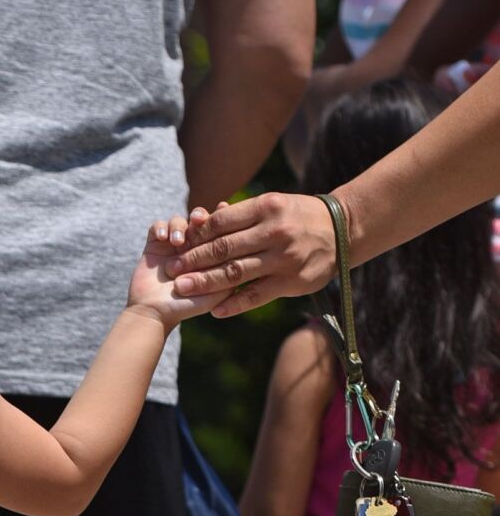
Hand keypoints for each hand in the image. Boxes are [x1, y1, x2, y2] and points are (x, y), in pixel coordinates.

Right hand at [126, 215, 228, 330]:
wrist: (154, 314)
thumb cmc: (187, 307)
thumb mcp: (217, 292)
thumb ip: (232, 273)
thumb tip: (249, 250)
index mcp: (207, 256)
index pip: (217, 228)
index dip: (222, 216)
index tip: (223, 208)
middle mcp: (190, 248)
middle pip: (197, 219)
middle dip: (200, 215)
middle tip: (198, 219)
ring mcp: (171, 247)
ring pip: (178, 220)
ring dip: (179, 225)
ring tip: (177, 242)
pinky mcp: (153, 247)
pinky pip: (157, 227)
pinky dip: (161, 228)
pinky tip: (163, 239)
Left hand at [166, 194, 336, 316]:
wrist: (343, 230)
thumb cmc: (300, 216)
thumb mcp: (274, 205)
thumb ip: (243, 215)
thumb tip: (204, 219)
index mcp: (266, 208)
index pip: (222, 223)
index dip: (196, 235)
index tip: (178, 245)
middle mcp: (273, 232)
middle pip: (224, 248)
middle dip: (193, 260)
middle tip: (171, 270)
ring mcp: (283, 258)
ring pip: (235, 273)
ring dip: (205, 283)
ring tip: (182, 289)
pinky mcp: (291, 281)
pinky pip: (256, 295)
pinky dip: (234, 304)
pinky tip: (215, 310)